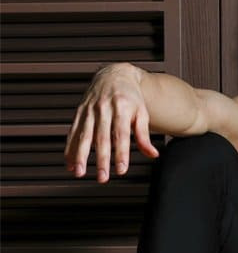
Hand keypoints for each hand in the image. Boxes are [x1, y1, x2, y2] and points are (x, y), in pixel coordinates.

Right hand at [64, 63, 158, 182]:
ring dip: (80, 156)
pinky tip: (69, 163)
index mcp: (122, 109)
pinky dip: (70, 148)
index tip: (121, 170)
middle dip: (102, 160)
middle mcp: (104, 109)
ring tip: (79, 173)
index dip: (121, 153)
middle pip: (102, 138)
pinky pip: (73, 132)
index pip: (122, 135)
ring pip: (84, 136)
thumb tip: (153, 155)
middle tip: (102, 178)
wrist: (114, 74)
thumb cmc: (131, 97)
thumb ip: (145, 135)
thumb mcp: (142, 113)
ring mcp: (90, 110)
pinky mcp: (80, 112)